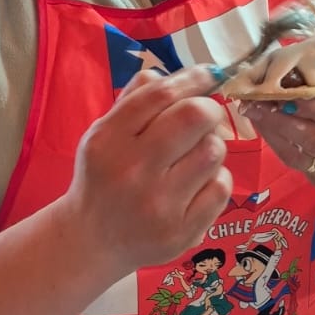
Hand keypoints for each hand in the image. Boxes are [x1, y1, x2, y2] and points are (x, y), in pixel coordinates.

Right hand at [66, 67, 232, 270]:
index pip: (160, 94)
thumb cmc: (104, 177)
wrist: (93, 240)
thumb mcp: (103, 134)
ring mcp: (159, 205)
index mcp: (108, 140)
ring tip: (192, 157)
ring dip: (211, 146)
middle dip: (209, 110)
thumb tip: (177, 75)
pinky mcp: (181, 232)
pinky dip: (215, 179)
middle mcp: (132, 171)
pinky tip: (195, 185)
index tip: (206, 74)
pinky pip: (221, 186)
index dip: (192, 78)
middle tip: (203, 118)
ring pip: (213, 151)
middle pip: (194, 117)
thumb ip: (135, 100)